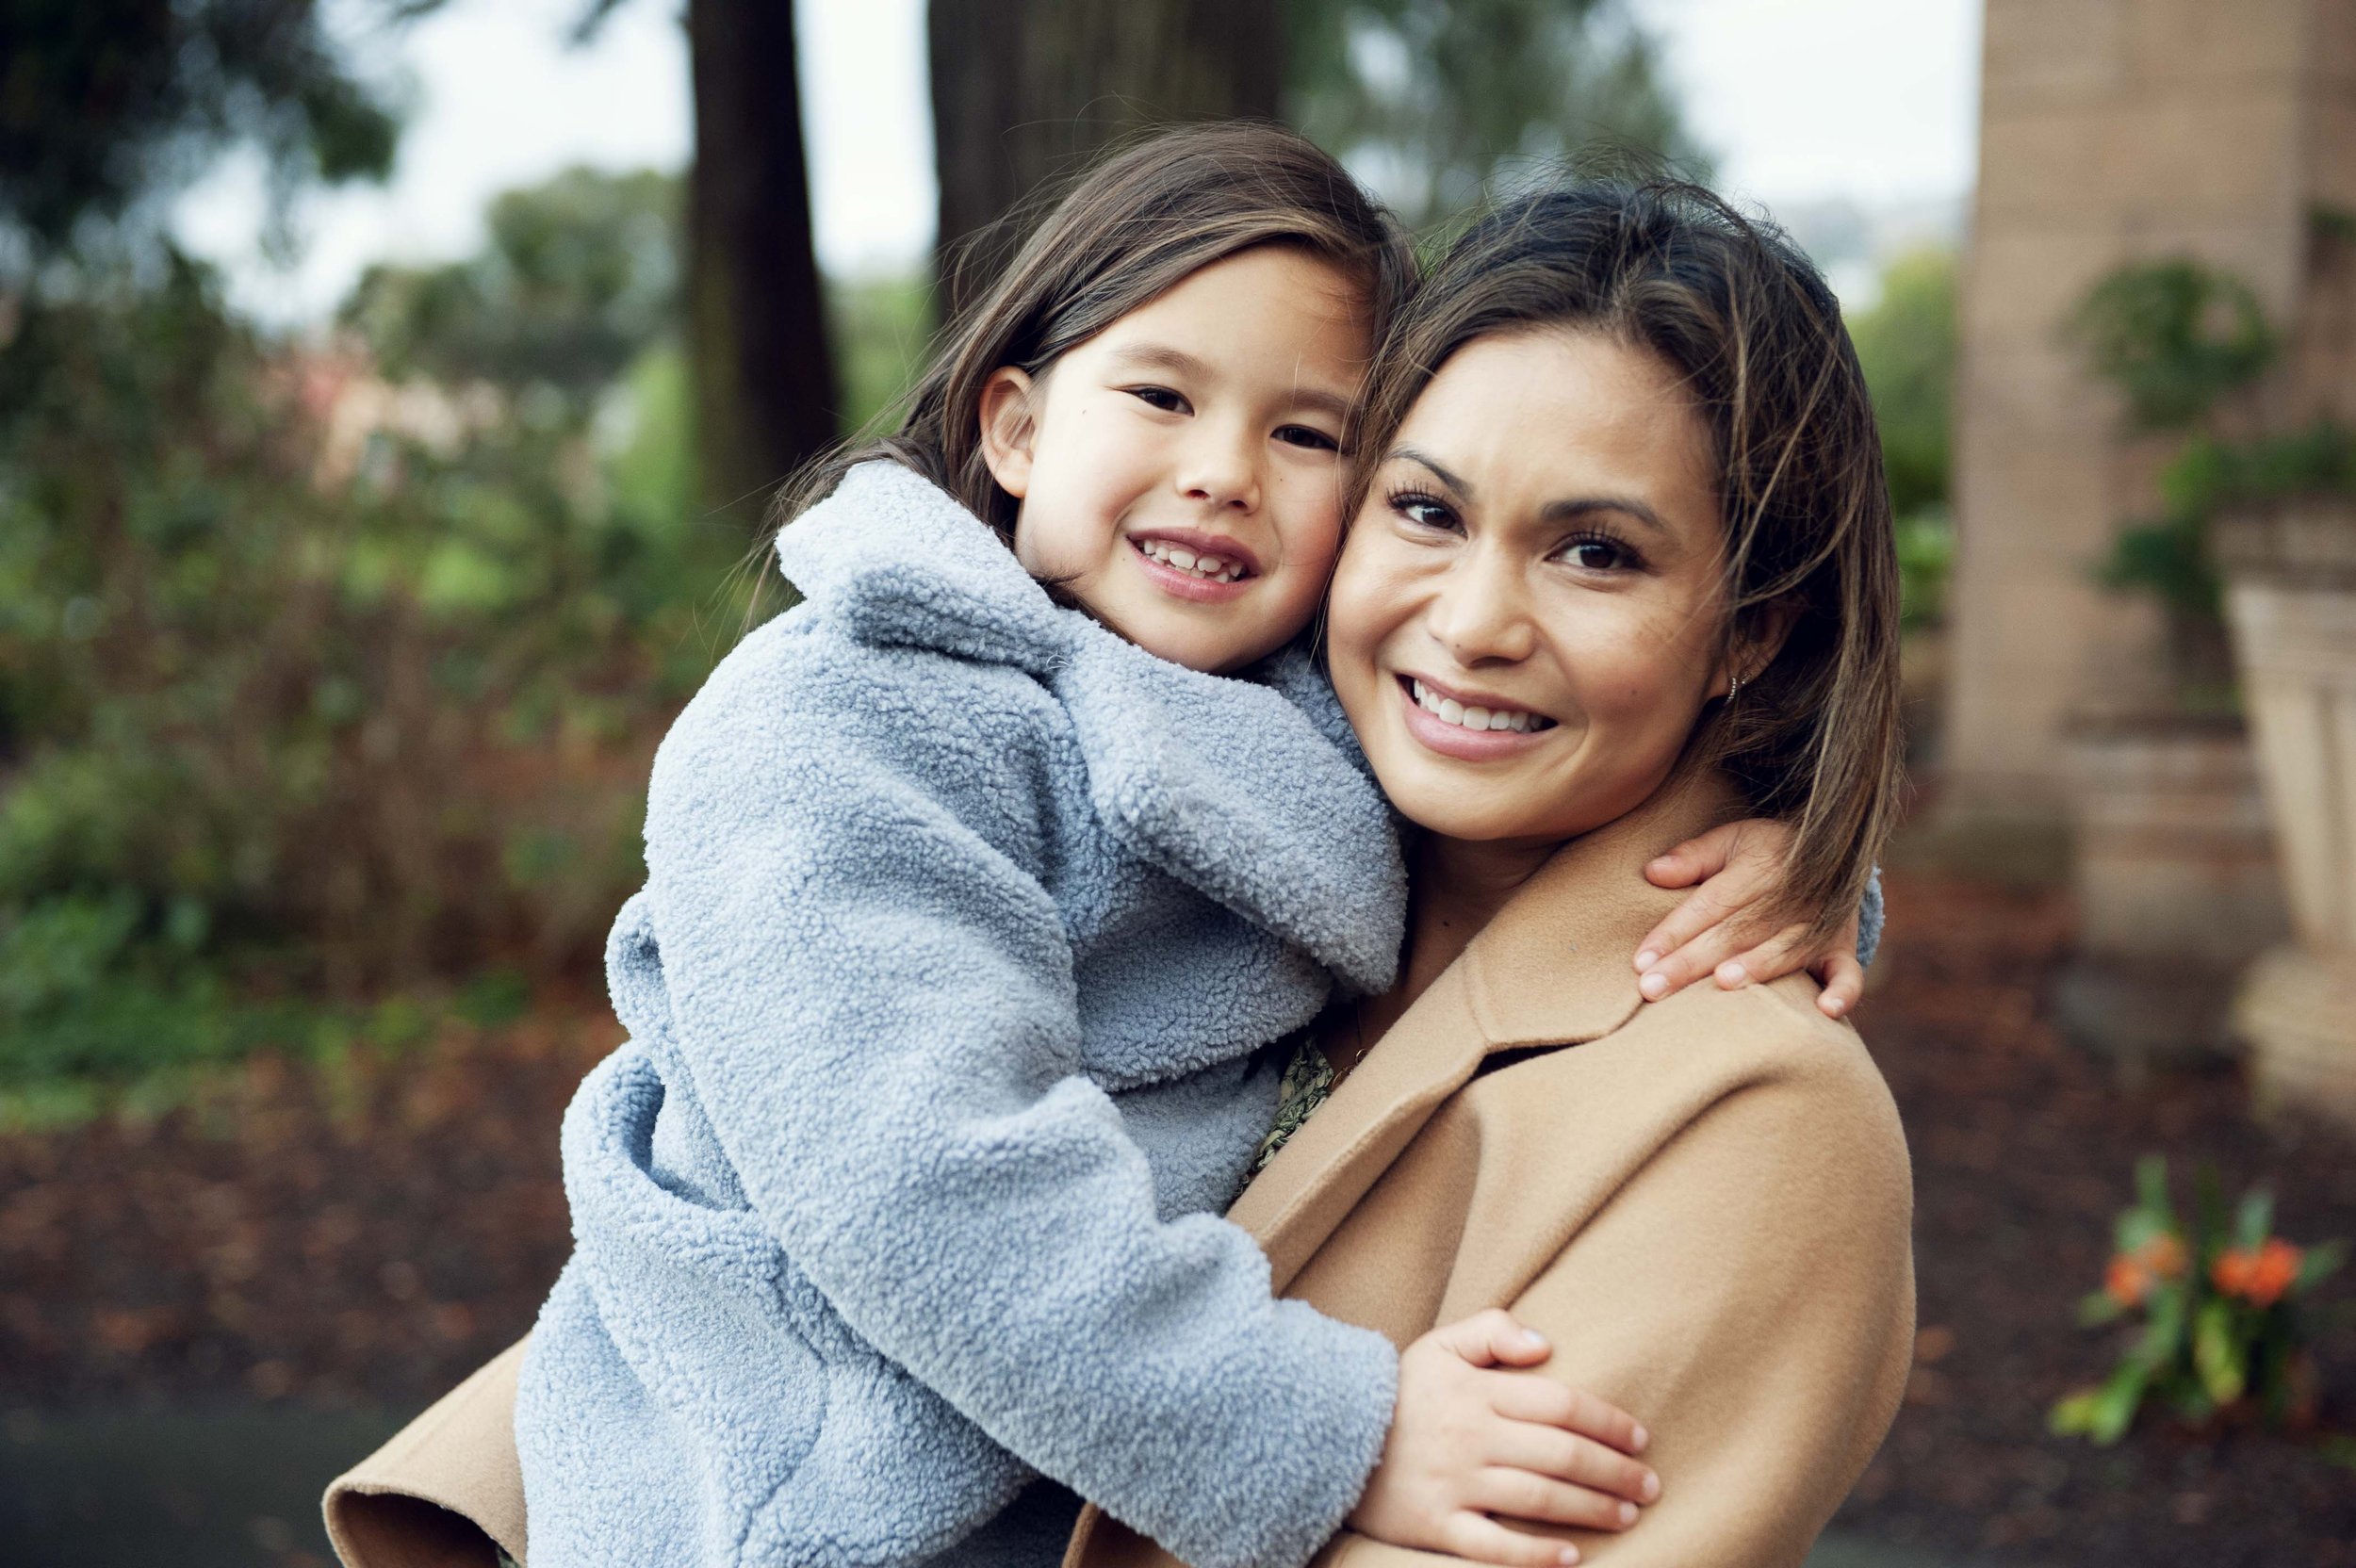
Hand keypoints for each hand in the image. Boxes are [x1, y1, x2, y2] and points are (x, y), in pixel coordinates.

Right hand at [1348, 1310, 1657, 1566]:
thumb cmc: (1397, 1391)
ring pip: (1538, 1499)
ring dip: (1590, 1509)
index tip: (1640, 1438)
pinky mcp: (1435, 1525)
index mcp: (1478, 1392)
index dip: (1608, 1421)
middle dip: (1614, 1472)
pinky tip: (1571, 1556)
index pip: (1561, 1404)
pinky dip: (1535, 1554)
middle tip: (1649, 1486)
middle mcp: (1472, 1437)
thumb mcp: (1438, 1346)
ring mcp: (1454, 1483)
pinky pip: (1494, 1546)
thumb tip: (1545, 1345)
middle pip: (1561, 1454)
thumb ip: (1492, 1330)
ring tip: (1626, 1516)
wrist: (1325, 1432)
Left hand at [1632, 820, 1863, 1018]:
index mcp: (1759, 866)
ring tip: (1721, 985)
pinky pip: (1848, 972)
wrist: (1837, 852)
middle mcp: (1793, 895)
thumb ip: (1694, 855)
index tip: (1641, 961)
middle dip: (1693, 961)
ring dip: (1757, 967)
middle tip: (1654, 988)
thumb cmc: (1767, 853)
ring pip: (1785, 949)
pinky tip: (1825, 1011)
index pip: (1710, 904)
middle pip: (1737, 931)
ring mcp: (1821, 923)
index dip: (1674, 932)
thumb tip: (1652, 872)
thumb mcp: (1732, 840)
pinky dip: (1842, 991)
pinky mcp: (1844, 947)